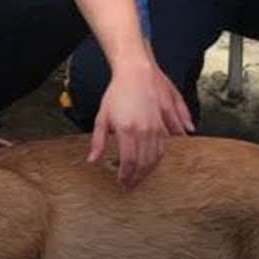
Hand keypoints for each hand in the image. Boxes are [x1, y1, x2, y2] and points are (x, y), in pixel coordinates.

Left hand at [89, 65, 191, 188]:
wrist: (136, 73)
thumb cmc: (117, 93)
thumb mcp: (102, 117)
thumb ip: (98, 141)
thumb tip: (92, 161)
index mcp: (127, 130)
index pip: (129, 162)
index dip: (126, 176)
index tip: (122, 183)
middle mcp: (145, 131)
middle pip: (144, 163)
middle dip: (138, 177)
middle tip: (131, 185)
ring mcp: (157, 127)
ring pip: (156, 157)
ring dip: (149, 170)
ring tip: (141, 177)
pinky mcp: (165, 123)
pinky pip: (166, 146)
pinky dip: (160, 158)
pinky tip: (154, 163)